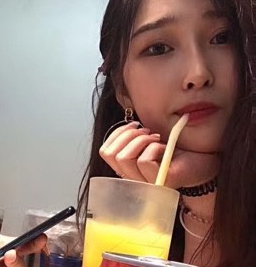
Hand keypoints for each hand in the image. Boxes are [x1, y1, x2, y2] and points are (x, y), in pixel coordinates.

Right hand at [99, 121, 218, 187]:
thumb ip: (133, 136)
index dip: (117, 134)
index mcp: (127, 167)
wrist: (202, 162)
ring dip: (141, 140)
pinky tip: (165, 148)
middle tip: (147, 131)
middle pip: (111, 154)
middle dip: (127, 135)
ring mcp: (145, 183)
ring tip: (156, 138)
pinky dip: (154, 147)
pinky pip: (144, 161)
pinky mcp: (158, 183)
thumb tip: (127, 124)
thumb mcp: (150, 140)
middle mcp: (132, 178)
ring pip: (125, 158)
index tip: (134, 125)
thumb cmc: (176, 150)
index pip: (105, 151)